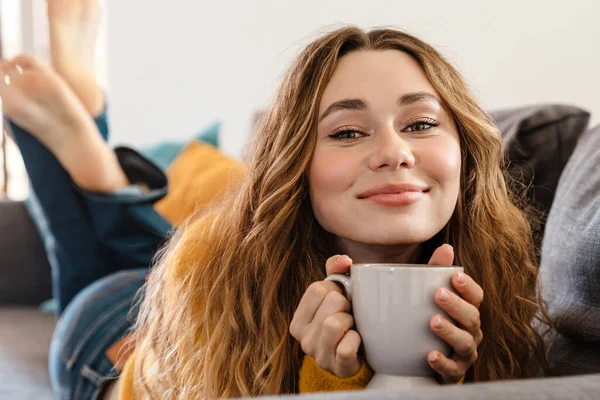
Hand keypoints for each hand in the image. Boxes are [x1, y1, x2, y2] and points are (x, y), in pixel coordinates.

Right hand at [290, 254, 361, 377]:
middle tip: (348, 314)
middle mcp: (303, 339)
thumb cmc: (344, 319)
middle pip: (331, 302)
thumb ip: (336, 270)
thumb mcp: (336, 293)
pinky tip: (357, 343)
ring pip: (335, 324)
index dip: (335, 289)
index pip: (316, 289)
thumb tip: (345, 260)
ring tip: (352, 327)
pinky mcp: (337, 368)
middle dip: (346, 305)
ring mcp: (319, 356)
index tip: (340, 299)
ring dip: (352, 322)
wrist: (358, 356)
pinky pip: (346, 348)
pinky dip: (357, 342)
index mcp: (298, 319)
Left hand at [427, 244, 483, 382]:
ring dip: (450, 332)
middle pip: (472, 318)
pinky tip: (430, 355)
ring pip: (465, 344)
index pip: (476, 297)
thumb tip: (446, 248)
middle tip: (438, 294)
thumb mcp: (427, 295)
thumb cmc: (429, 319)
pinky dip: (442, 362)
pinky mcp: (453, 373)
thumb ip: (435, 273)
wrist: (417, 358)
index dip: (468, 287)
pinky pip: (453, 370)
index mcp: (467, 311)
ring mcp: (464, 354)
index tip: (455, 276)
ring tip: (433, 321)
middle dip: (457, 306)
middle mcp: (471, 331)